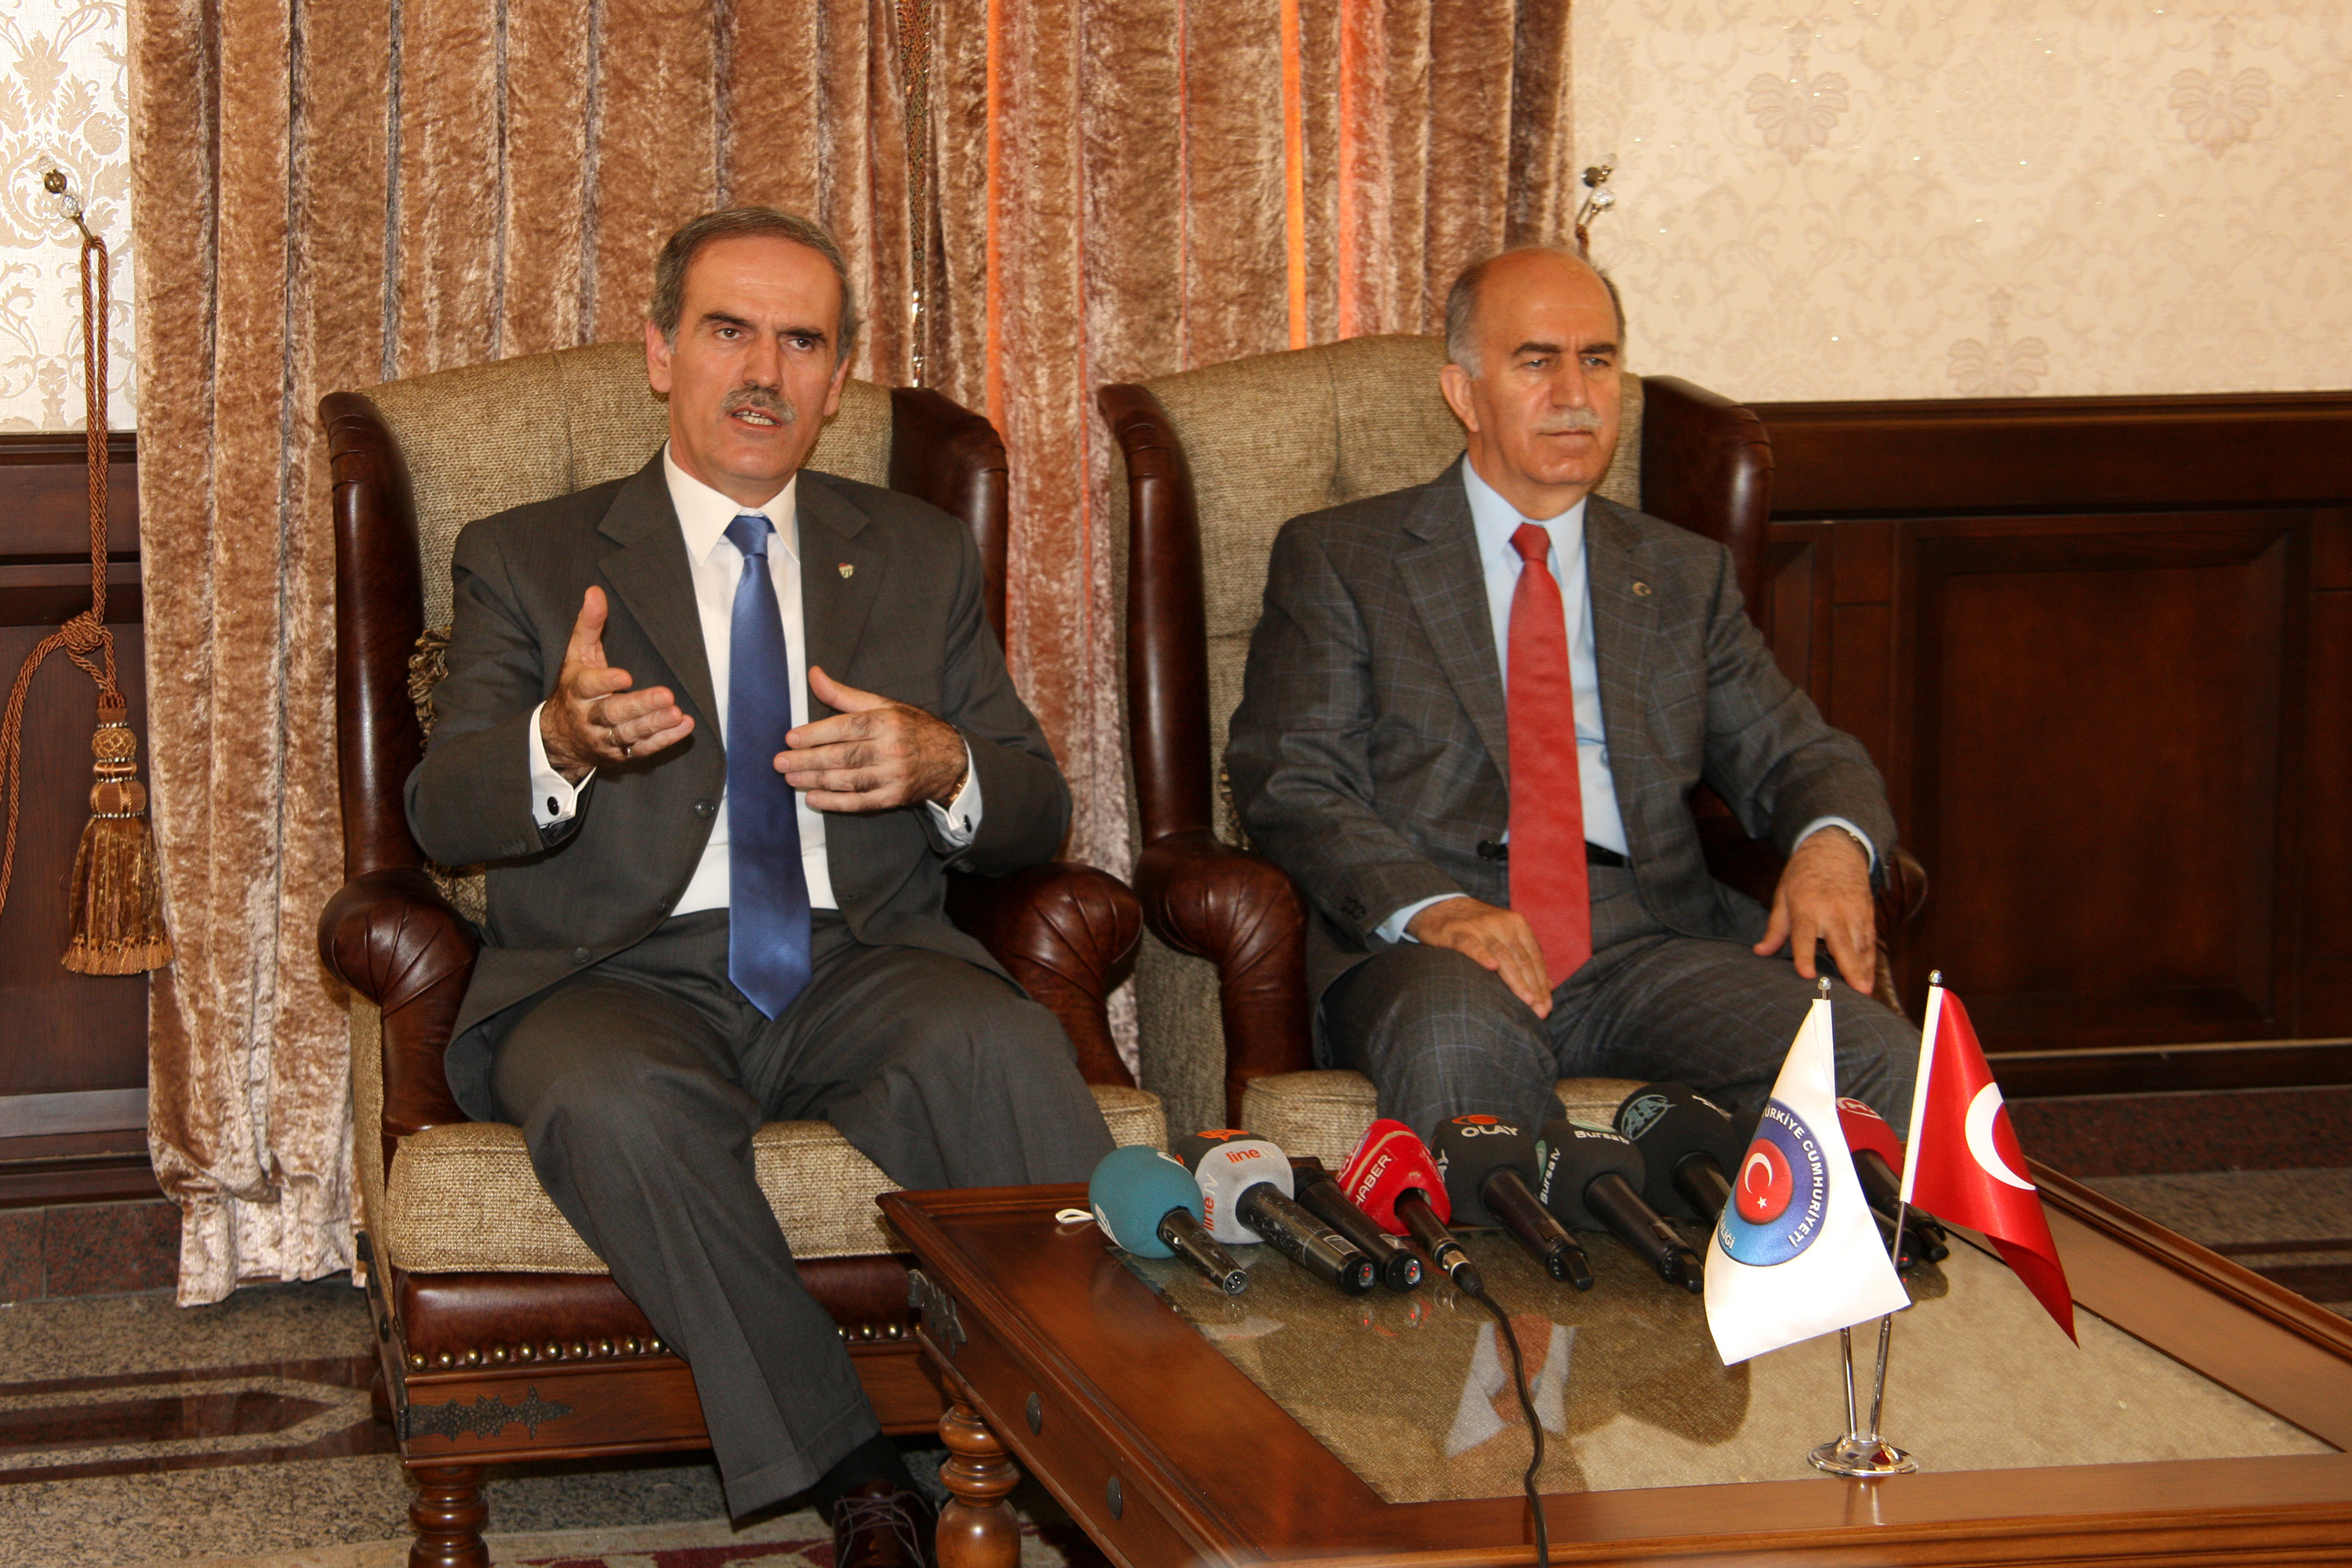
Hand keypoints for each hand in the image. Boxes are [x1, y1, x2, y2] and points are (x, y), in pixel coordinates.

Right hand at [539, 587, 692, 782]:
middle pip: (613, 713)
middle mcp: (588, 718)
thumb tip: (595, 591)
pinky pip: (642, 750)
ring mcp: (604, 739)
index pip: (589, 686)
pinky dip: (664, 740)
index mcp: (577, 690)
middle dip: (640, 705)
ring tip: (677, 713)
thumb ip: (588, 625)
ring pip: (629, 733)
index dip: (606, 682)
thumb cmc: (575, 689)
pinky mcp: (619, 755)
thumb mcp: (576, 656)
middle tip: (666, 696)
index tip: (625, 676)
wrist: (560, 738)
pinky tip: (684, 726)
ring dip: (654, 724)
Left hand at [780, 665, 966, 812]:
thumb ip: (844, 695)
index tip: (790, 739)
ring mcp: (894, 776)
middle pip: (843, 756)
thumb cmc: (912, 728)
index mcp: (887, 721)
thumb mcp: (883, 705)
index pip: (846, 727)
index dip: (816, 734)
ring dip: (816, 781)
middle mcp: (891, 748)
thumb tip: (813, 674)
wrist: (951, 760)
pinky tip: (814, 799)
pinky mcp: (895, 797)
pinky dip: (835, 803)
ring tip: (791, 779)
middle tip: (780, 763)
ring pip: (849, 780)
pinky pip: (861, 803)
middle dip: (808, 760)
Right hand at [1405, 896, 1553, 1017]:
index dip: (1542, 983)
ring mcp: (1479, 927)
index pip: (1534, 957)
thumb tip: (1548, 986)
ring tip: (1527, 1000)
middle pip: (1521, 959)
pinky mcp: (1457, 931)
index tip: (1547, 1007)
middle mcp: (1501, 923)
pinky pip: (1472, 945)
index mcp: (1517, 924)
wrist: (1441, 907)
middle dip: (1533, 987)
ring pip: (1502, 955)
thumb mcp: (1505, 937)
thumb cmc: (1478, 929)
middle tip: (1540, 1011)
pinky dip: (1482, 955)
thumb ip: (1526, 959)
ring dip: (1516, 980)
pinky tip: (1492, 967)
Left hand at [1754, 828, 1875, 992]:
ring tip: (1864, 993)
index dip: (1804, 955)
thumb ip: (1775, 928)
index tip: (1806, 974)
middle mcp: (1833, 912)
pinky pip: (1869, 943)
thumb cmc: (1803, 874)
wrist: (1835, 848)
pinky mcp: (1867, 915)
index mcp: (1806, 907)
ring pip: (1860, 947)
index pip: (1804, 935)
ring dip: (1863, 970)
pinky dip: (1869, 961)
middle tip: (1858, 992)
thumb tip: (1760, 952)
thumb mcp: (1783, 896)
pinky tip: (1868, 980)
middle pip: (1842, 944)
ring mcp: (1853, 914)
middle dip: (1850, 968)